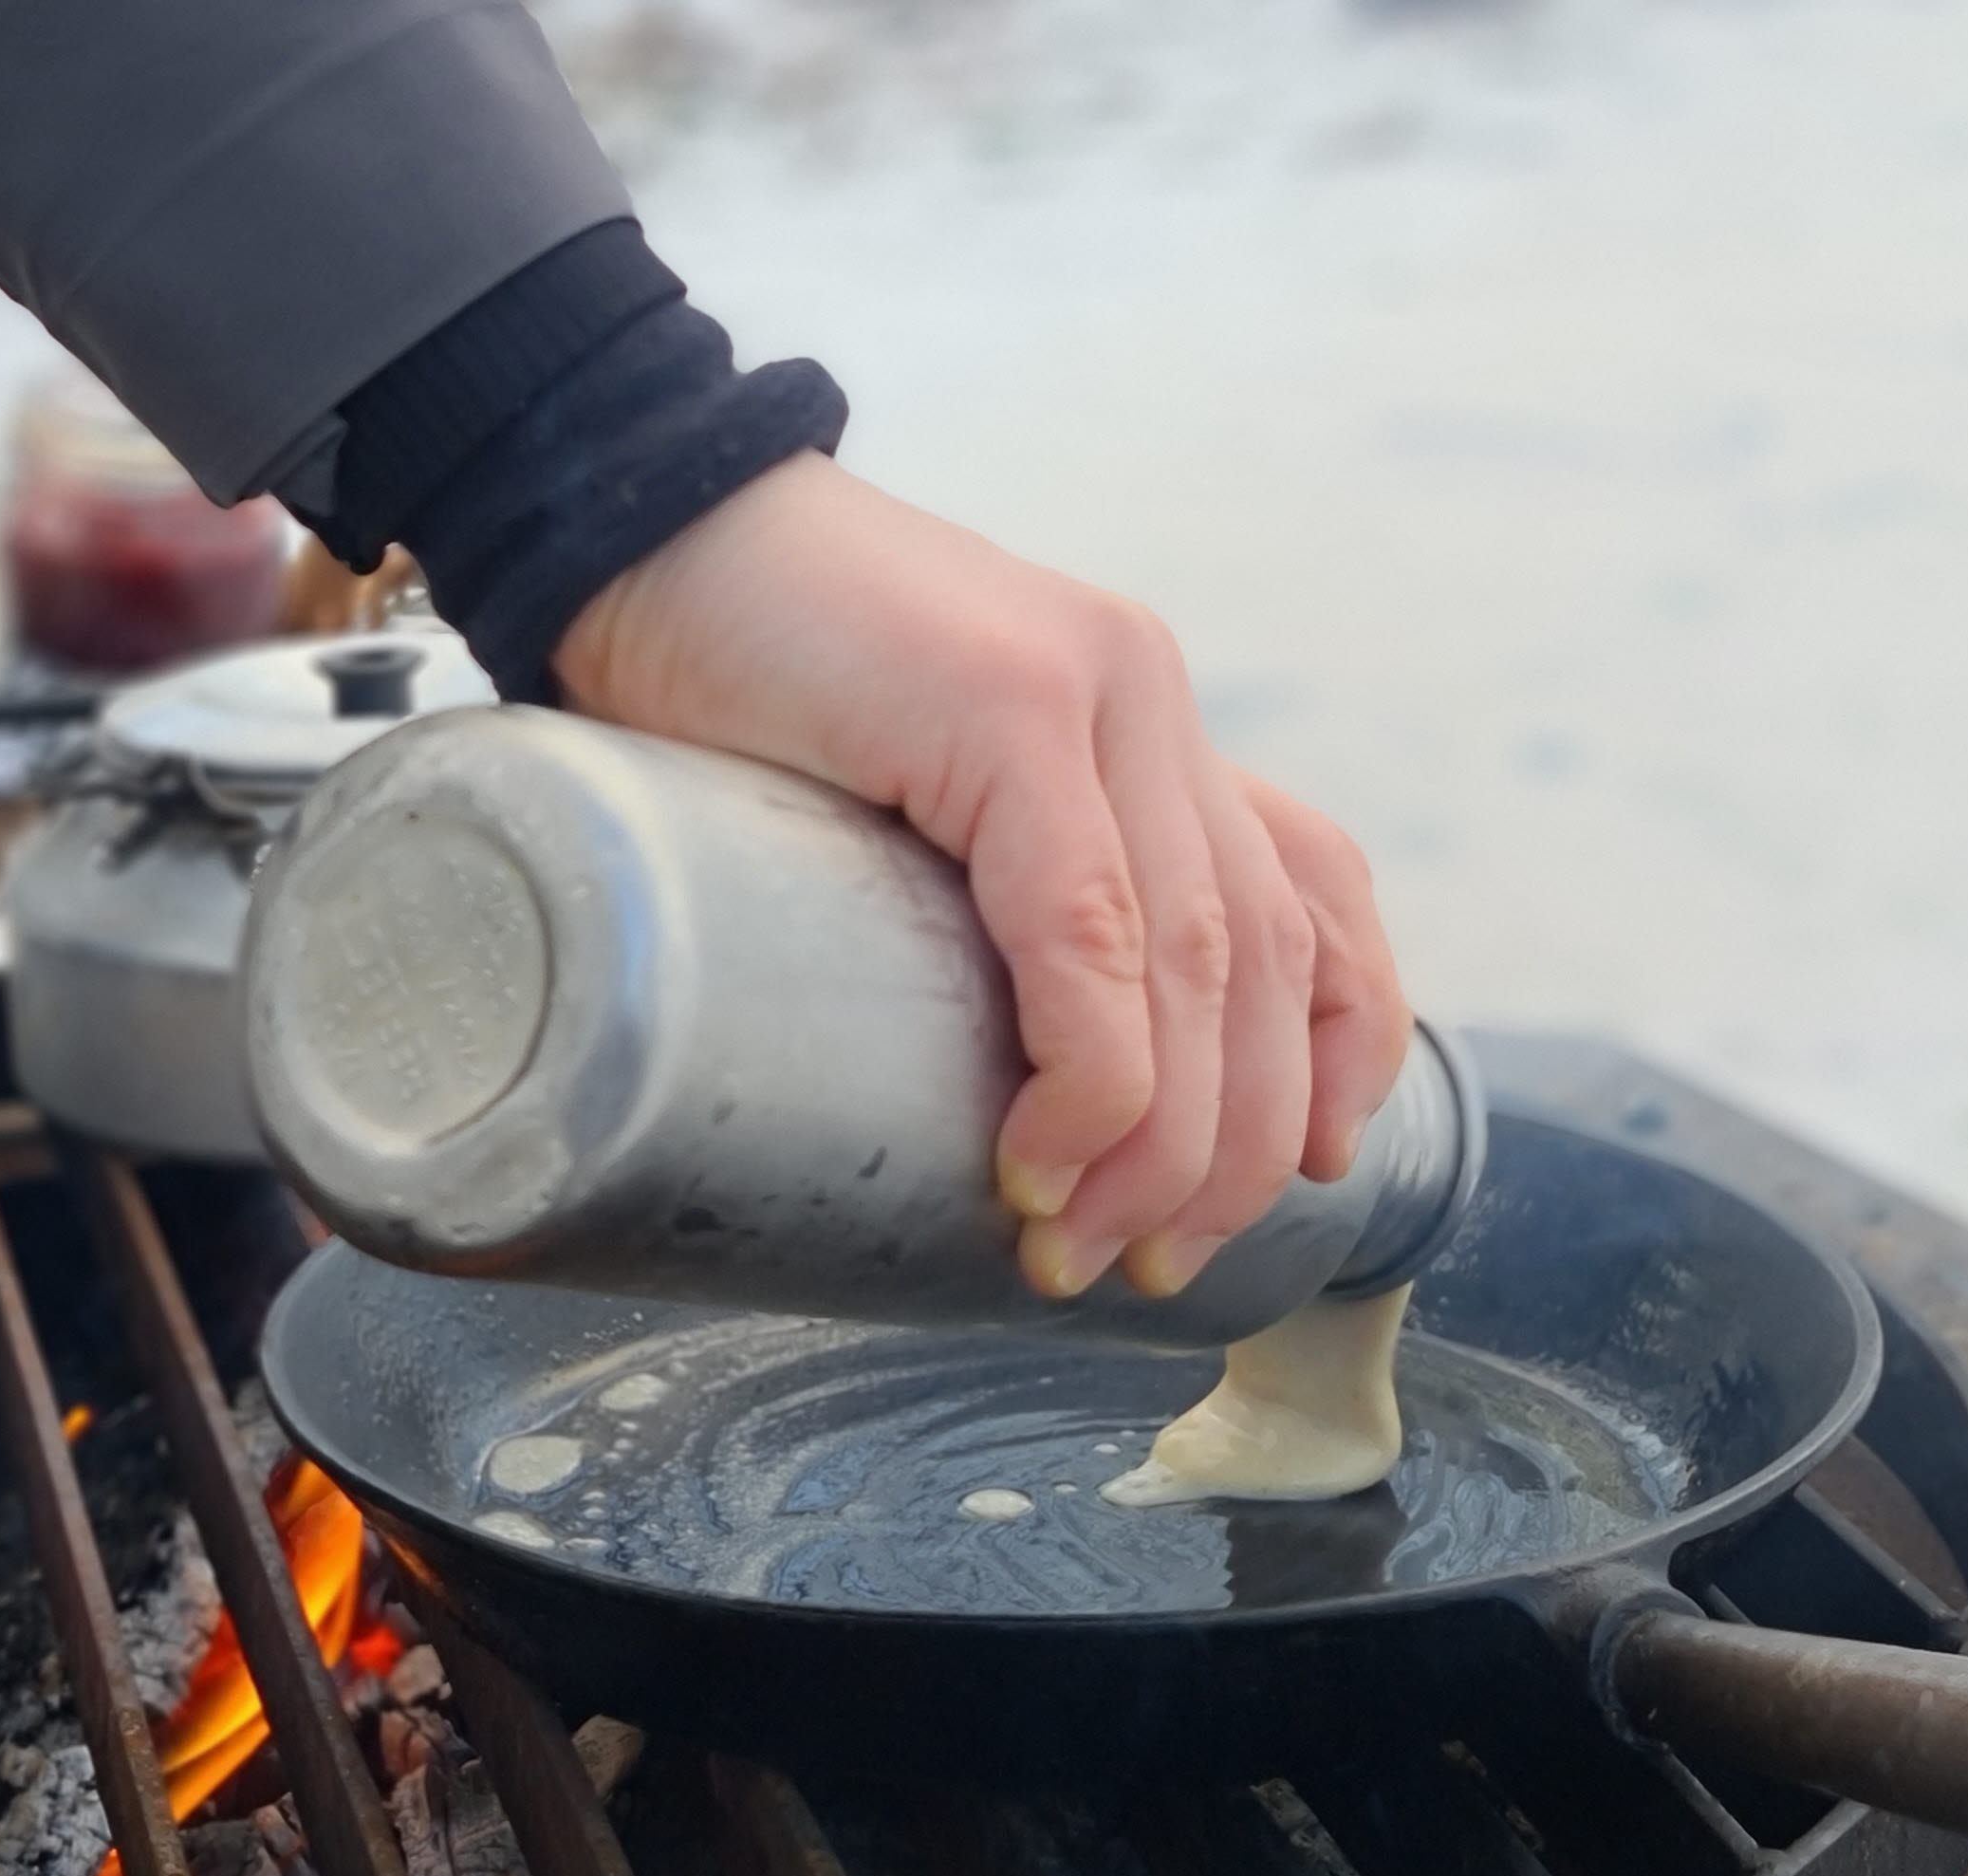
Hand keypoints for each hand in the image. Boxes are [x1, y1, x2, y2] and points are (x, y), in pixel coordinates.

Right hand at [550, 454, 1412, 1298]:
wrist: (627, 522)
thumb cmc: (726, 683)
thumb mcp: (900, 791)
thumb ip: (977, 871)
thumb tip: (986, 1060)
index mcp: (1135, 713)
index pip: (1309, 886)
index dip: (1339, 1040)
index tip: (1312, 1165)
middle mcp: (1145, 694)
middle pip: (1260, 957)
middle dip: (1230, 1145)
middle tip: (1152, 1262)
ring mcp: (1089, 688)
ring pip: (1193, 960)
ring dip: (1158, 1141)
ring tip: (1081, 1245)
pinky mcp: (1003, 703)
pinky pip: (1084, 923)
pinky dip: (1085, 1066)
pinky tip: (1040, 1157)